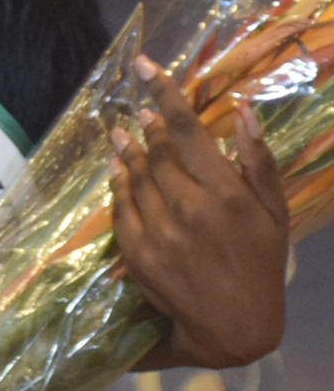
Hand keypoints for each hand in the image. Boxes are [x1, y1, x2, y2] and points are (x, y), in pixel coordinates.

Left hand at [116, 55, 290, 370]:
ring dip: (127, 148)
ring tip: (121, 130)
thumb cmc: (261, 263)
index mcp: (225, 194)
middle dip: (146, 124)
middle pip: (156, 150)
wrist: (235, 325)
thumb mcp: (274, 213)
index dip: (164, 93)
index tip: (144, 64)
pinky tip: (116, 167)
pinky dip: (117, 182)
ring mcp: (159, 229)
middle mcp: (188, 207)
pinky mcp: (137, 251)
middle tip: (138, 106)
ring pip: (135, 174)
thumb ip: (259, 162)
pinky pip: (120, 205)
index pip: (187, 130)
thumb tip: (245, 110)